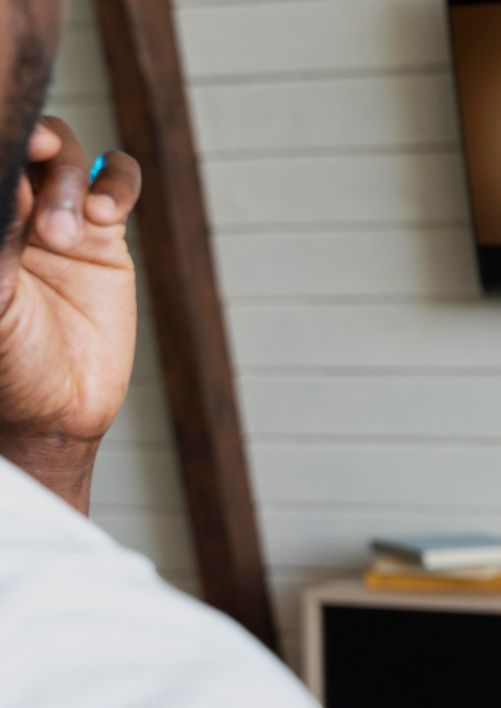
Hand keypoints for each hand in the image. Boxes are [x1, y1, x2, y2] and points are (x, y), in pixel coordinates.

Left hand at [0, 117, 141, 509]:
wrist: (57, 408)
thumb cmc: (7, 362)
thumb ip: (5, 234)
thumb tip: (16, 178)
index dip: (4, 136)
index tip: (15, 149)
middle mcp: (13, 211)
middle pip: (27, 142)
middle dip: (36, 151)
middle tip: (39, 171)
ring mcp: (58, 219)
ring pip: (68, 154)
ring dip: (71, 179)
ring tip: (68, 233)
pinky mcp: (103, 236)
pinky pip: (119, 181)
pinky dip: (119, 183)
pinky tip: (107, 211)